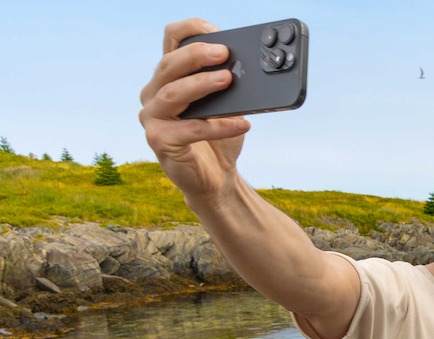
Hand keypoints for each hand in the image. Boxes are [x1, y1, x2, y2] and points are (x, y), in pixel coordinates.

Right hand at [138, 19, 250, 201]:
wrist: (216, 178)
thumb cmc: (219, 137)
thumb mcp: (225, 105)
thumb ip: (226, 84)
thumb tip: (247, 66)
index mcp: (168, 77)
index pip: (171, 41)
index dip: (190, 31)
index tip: (216, 31)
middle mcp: (153, 93)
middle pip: (169, 65)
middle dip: (197, 56)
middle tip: (224, 53)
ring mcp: (152, 117)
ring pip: (173, 93)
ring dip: (202, 84)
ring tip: (228, 79)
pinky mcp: (159, 141)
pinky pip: (190, 130)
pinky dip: (219, 126)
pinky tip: (242, 124)